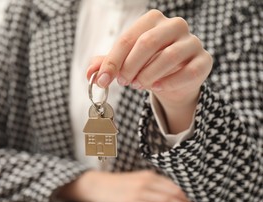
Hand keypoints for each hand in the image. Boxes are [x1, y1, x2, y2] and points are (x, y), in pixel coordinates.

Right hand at [58, 170, 202, 201]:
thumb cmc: (116, 185)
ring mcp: (139, 192)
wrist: (95, 185)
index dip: (188, 194)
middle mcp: (146, 182)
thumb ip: (153, 187)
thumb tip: (170, 198)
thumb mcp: (136, 181)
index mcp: (148, 176)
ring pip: (166, 200)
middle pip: (173, 192)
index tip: (200, 200)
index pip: (173, 185)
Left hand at [86, 9, 212, 133]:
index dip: (112, 61)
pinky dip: (170, 82)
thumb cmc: (148, 66)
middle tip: (123, 82)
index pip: (128, 39)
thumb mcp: (126, 63)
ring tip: (138, 85)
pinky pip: (188, 72)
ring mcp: (192, 42)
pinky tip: (157, 87)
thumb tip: (90, 73)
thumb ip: (108, 65)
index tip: (102, 80)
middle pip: (147, 43)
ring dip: (148, 75)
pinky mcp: (204, 61)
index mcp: (152, 20)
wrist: (175, 81)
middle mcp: (175, 25)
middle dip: (130, 67)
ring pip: (168, 56)